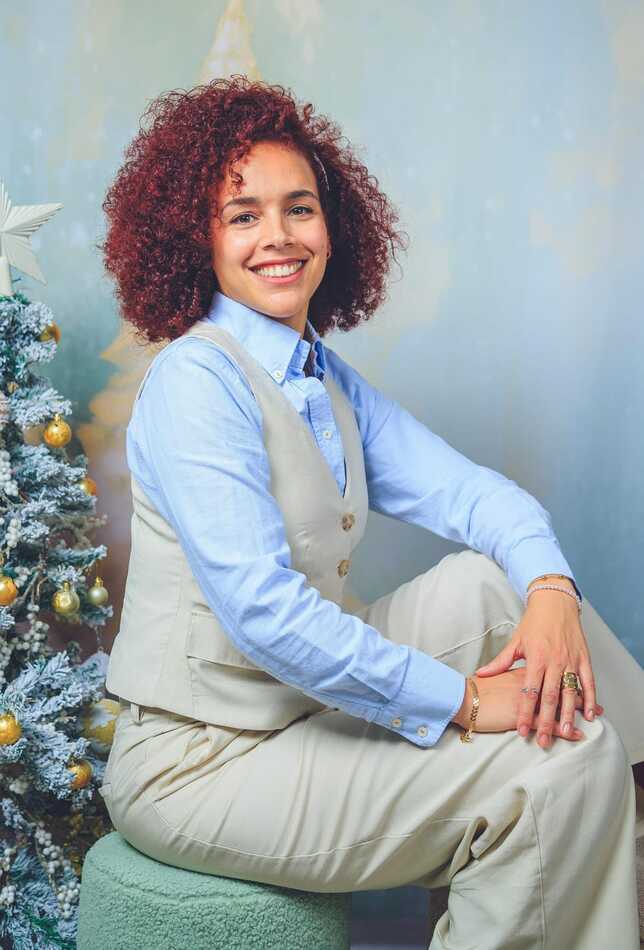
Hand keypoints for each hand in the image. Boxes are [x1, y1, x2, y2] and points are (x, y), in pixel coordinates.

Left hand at [472, 586, 602, 748]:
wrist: (555, 603)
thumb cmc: (533, 622)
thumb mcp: (515, 641)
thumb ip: (501, 661)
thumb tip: (481, 674)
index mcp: (536, 658)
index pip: (529, 691)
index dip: (525, 713)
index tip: (522, 731)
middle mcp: (554, 661)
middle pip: (549, 696)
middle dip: (546, 720)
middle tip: (543, 741)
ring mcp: (570, 660)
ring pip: (570, 692)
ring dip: (569, 714)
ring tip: (567, 733)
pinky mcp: (583, 658)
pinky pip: (588, 681)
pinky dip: (590, 698)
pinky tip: (590, 714)